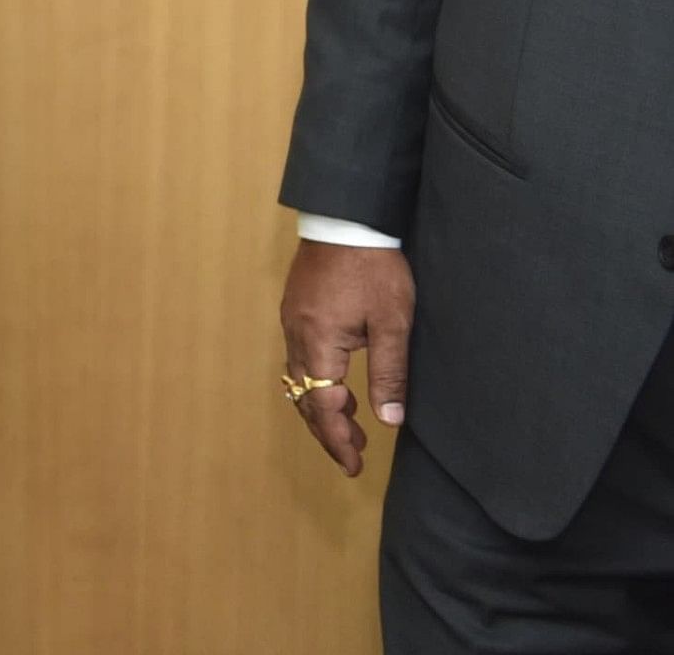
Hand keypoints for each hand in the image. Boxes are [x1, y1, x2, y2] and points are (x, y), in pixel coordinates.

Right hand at [281, 239, 414, 474]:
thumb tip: (389, 420)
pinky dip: (317, 383)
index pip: (322, 405)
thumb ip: (389, 372)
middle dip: (327, 431)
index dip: (338, 438)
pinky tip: (340, 387)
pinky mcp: (296, 310)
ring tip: (351, 427)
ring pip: (299, 379)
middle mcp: (297, 335)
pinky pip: (300, 359)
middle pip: (304, 397)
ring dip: (322, 408)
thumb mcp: (392, 322)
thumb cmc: (374, 268)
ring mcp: (291, 321)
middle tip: (352, 457)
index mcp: (319, 342)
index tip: (354, 465)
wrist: (346, 219)